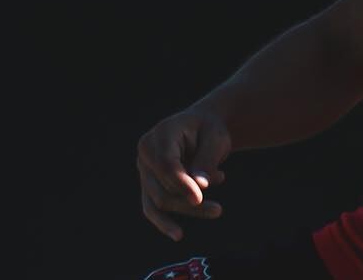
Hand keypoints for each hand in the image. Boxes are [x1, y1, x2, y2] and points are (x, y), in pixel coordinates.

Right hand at [136, 107, 231, 240]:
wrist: (203, 127)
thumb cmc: (210, 130)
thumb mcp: (215, 138)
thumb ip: (206, 160)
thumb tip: (200, 187)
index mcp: (161, 135)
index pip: (167, 166)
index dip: (182, 184)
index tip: (200, 198)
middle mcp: (146, 153)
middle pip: (162, 187)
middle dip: (189, 202)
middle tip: (218, 209)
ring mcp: (144, 170)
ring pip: (157, 200)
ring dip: (185, 211)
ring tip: (216, 211)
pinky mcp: (148, 184)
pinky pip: (150, 207)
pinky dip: (163, 221)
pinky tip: (178, 235)